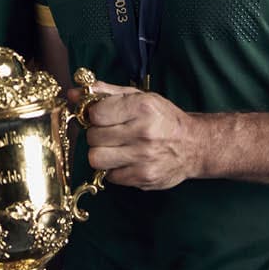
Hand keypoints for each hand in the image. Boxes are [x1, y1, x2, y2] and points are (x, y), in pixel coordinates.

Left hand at [74, 80, 203, 189]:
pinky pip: (110, 176)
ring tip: (115, 148)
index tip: (103, 117)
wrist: (195, 145)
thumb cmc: (163, 118)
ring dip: (101, 153)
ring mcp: (144, 157)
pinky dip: (114, 169)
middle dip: (97, 135)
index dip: (95, 116)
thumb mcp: (139, 97)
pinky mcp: (144, 177)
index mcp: (142, 107)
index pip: (96, 114)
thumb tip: (73, 94)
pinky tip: (127, 160)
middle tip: (111, 133)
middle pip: (93, 137)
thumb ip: (104, 93)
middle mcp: (143, 132)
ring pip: (96, 159)